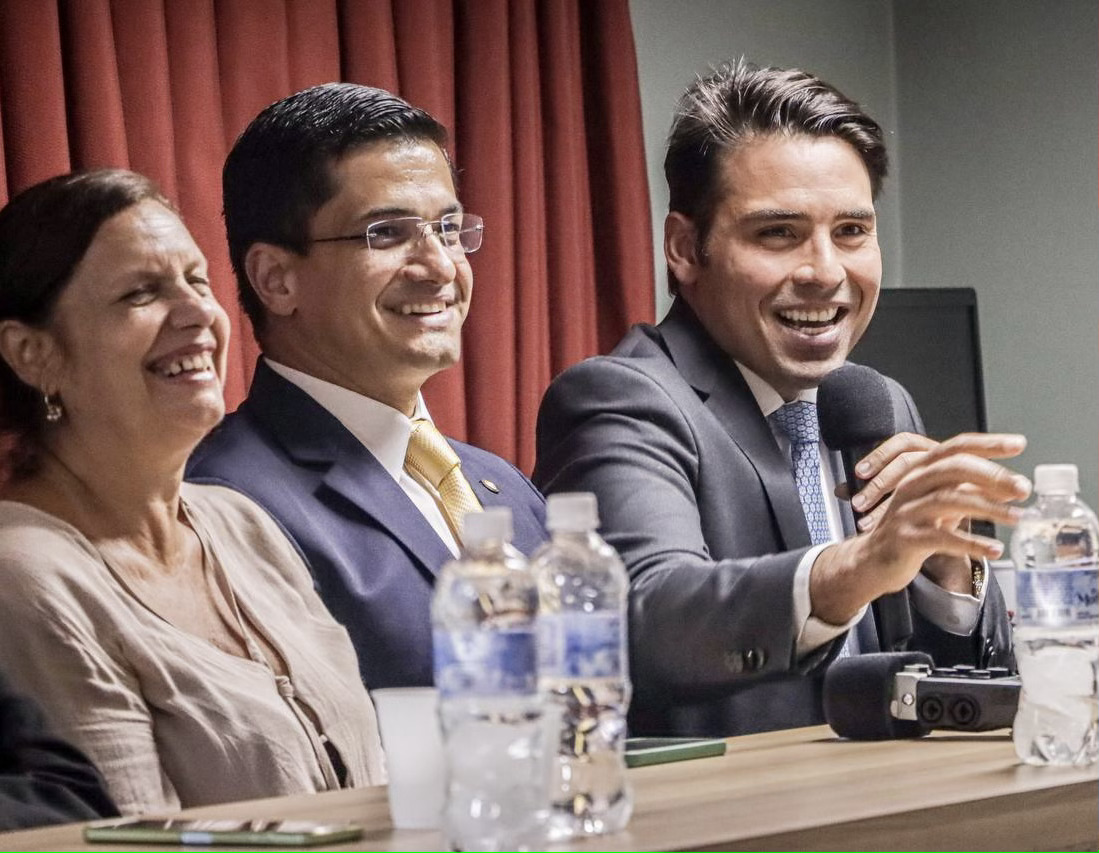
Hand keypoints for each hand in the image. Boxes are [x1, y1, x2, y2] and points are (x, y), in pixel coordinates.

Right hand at [811, 432, 1029, 622]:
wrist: (872, 561)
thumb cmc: (911, 529)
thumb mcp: (940, 504)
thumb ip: (970, 492)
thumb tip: (1013, 485)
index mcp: (920, 472)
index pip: (955, 448)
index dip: (987, 444)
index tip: (1018, 444)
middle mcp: (911, 485)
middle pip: (952, 468)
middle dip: (992, 475)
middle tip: (1023, 488)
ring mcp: (907, 511)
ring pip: (950, 500)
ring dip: (989, 508)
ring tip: (1017, 518)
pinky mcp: (906, 538)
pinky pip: (943, 538)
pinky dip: (972, 543)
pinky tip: (995, 548)